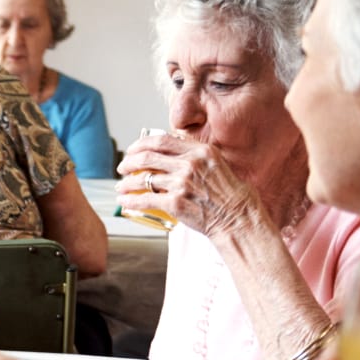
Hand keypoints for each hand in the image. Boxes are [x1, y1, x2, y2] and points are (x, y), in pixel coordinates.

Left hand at [114, 134, 265, 237]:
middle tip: (122, 167)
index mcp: (200, 151)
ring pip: (143, 179)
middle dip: (129, 162)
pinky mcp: (175, 203)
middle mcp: (190, 164)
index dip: (141, 144)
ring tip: (121, 187)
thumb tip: (171, 153)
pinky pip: (145, 199)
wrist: (238, 219)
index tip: (133, 150)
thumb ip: (196, 157)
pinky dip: (131, 201)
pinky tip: (125, 202)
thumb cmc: (230, 195)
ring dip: (126, 183)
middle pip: (147, 157)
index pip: (161, 141)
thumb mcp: (217, 165)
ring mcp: (182, 183)